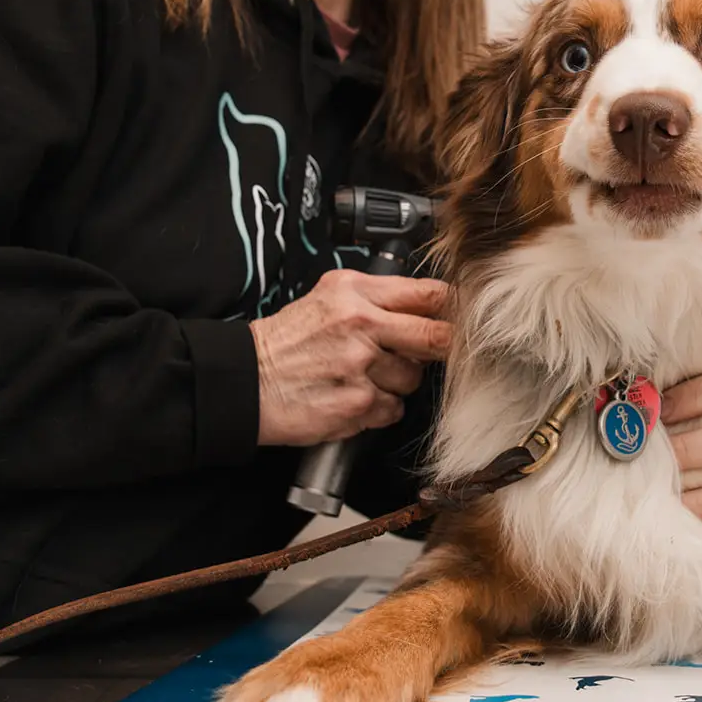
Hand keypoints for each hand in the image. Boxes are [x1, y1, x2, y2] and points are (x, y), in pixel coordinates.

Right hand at [250, 270, 450, 445]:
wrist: (244, 380)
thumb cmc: (287, 342)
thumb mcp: (327, 298)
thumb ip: (378, 299)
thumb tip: (429, 308)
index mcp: (355, 292)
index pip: (428, 294)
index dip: (452, 310)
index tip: (458, 320)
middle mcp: (360, 324)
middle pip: (436, 336)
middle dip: (443, 349)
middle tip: (438, 354)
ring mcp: (360, 366)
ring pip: (413, 378)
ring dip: (397, 383)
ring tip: (363, 378)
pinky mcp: (356, 403)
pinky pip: (393, 409)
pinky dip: (378, 409)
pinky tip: (352, 398)